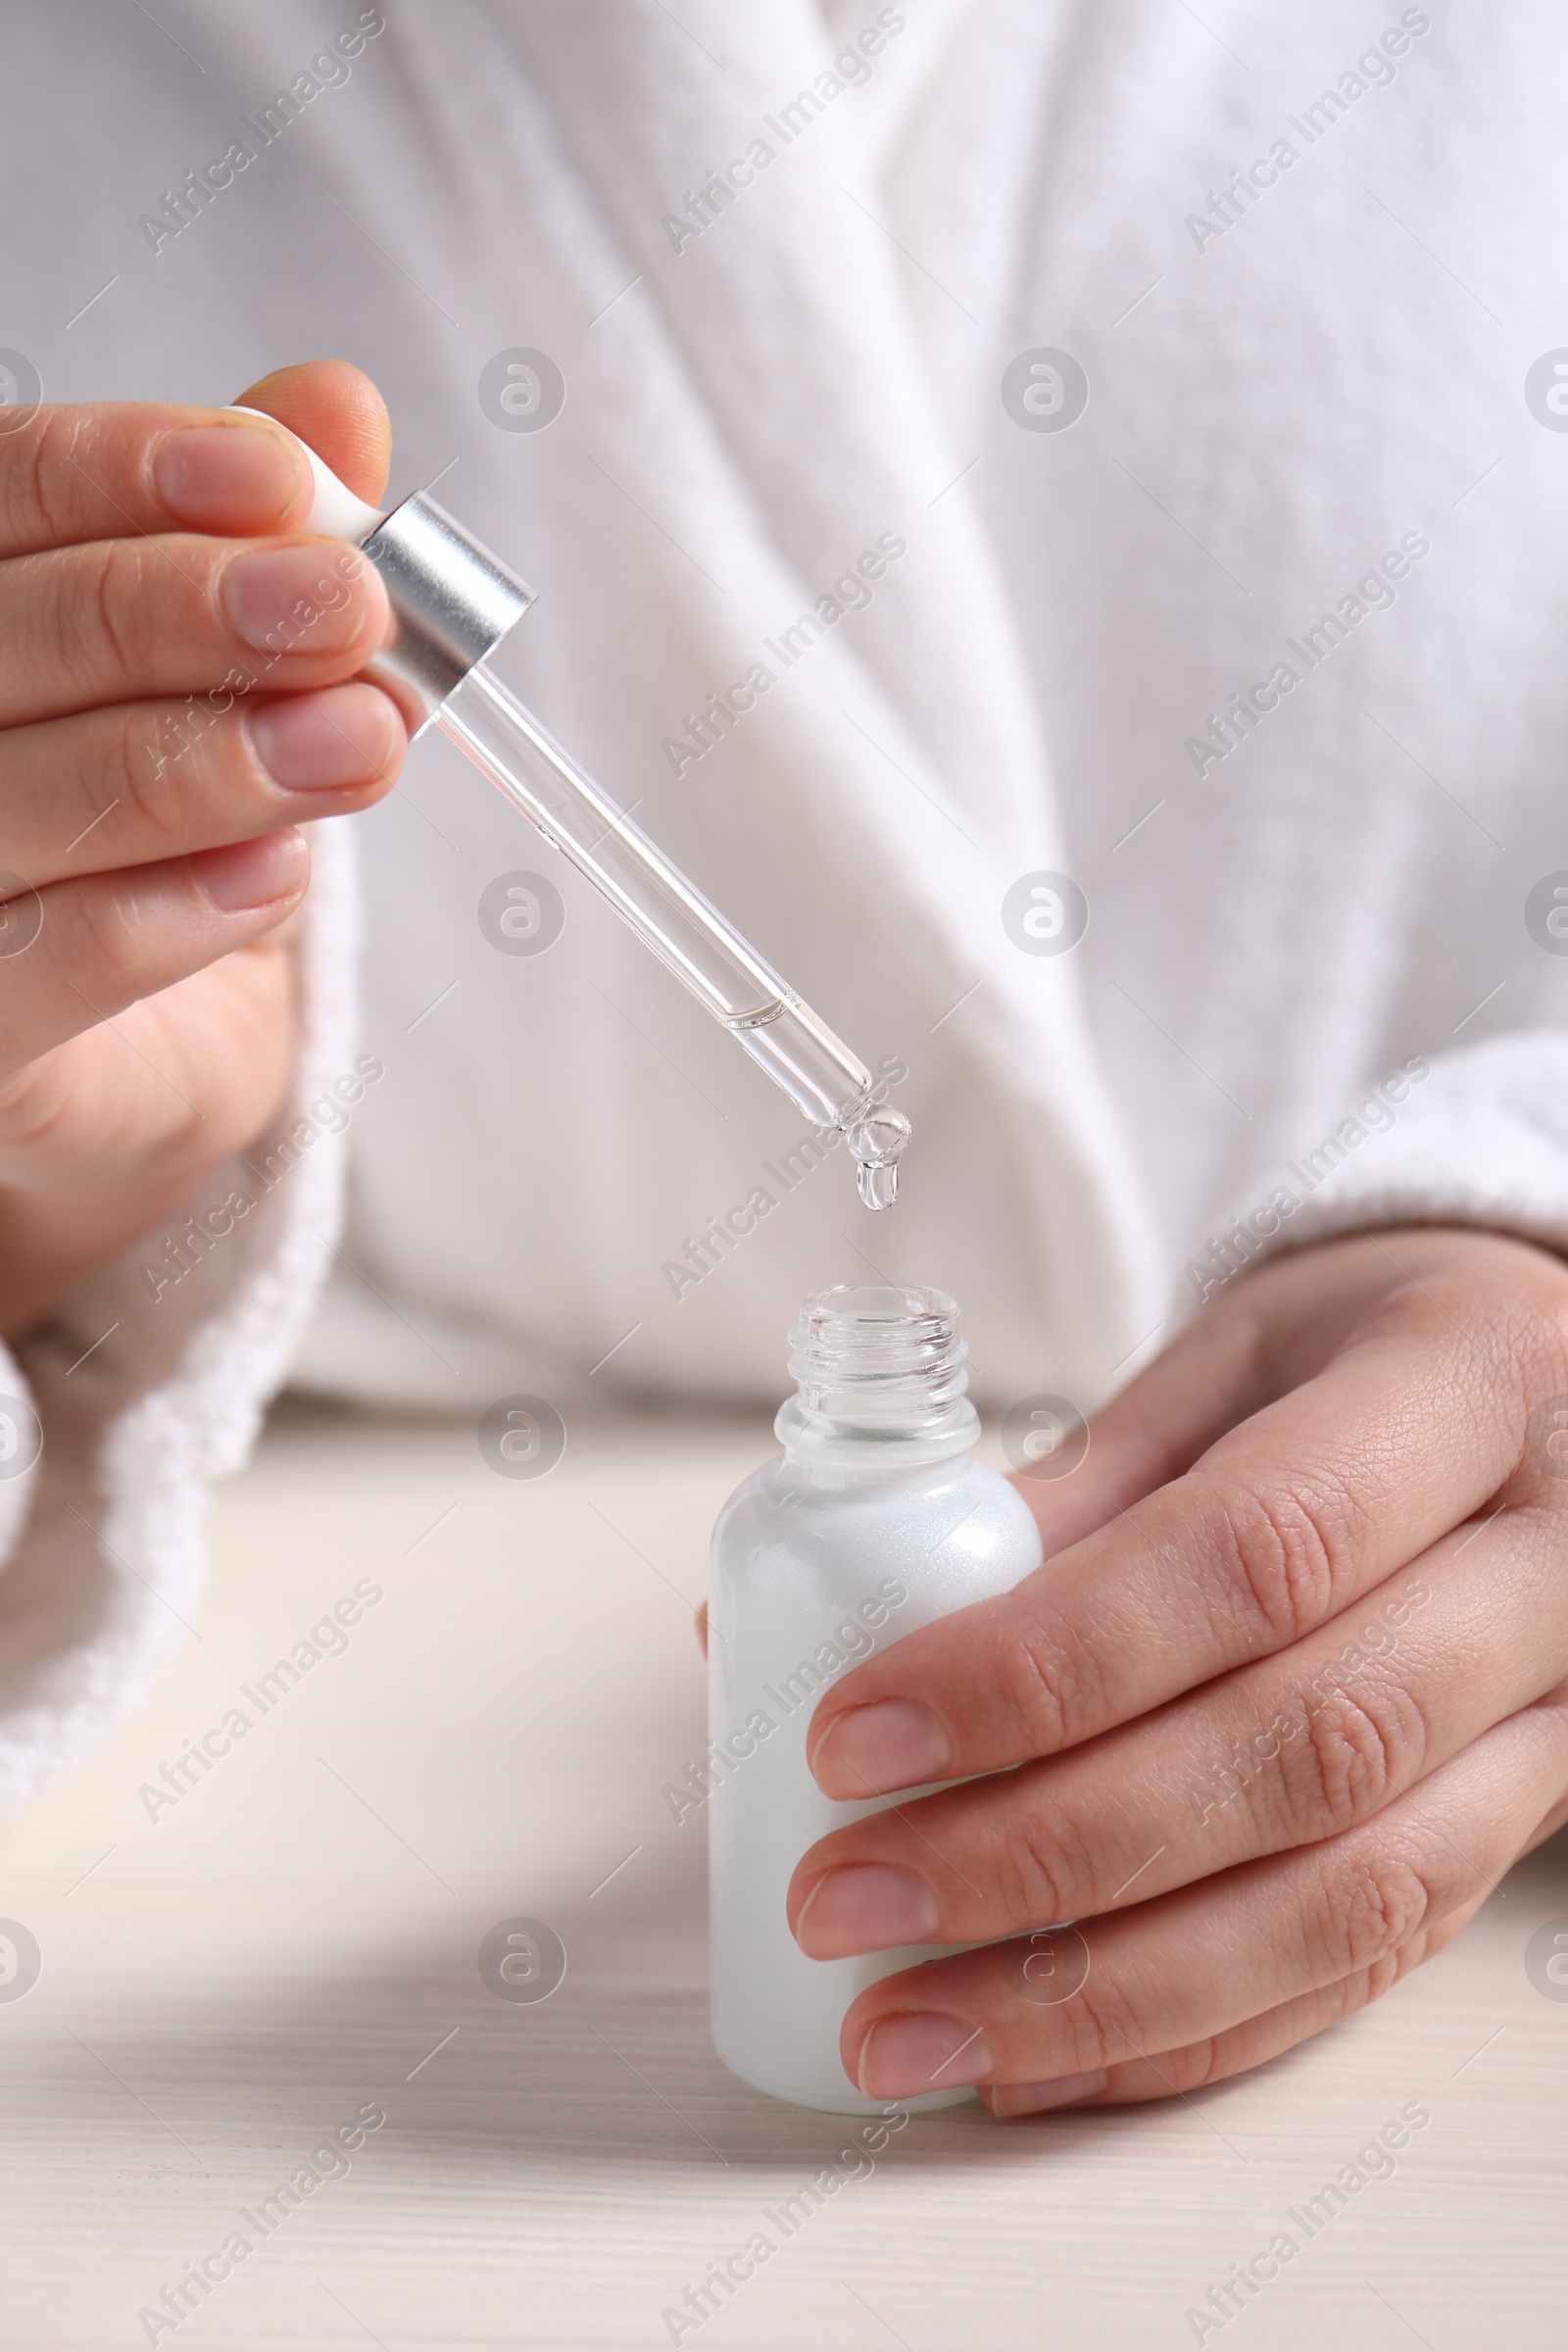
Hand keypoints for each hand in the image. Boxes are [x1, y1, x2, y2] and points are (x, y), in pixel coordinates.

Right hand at [0, 360, 403, 1332]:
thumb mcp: (228, 678)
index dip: (137, 471)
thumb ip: (262, 543)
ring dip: (202, 760)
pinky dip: (164, 910)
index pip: (5, 491)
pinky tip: (270, 867)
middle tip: (348, 612)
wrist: (131, 1070)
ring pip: (25, 792)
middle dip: (192, 612)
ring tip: (353, 741)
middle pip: (13, 632)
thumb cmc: (159, 842)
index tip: (288, 480)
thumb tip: (340, 407)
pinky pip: (45, 960)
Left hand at [789, 1228, 1567, 2113]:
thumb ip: (1085, 1488)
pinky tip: (1033, 2062)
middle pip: (1303, 1747)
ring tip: (908, 2029)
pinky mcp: (1527, 1834)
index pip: (1254, 1554)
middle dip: (1047, 1847)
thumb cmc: (1358, 1354)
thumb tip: (864, 1609)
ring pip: (1346, 1899)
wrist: (1544, 1400)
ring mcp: (1560, 1722)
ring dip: (1102, 1991)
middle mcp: (1551, 1567)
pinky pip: (1364, 1970)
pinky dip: (1186, 2032)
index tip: (858, 1734)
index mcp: (1467, 1382)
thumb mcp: (1230, 1360)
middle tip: (849, 1895)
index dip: (1044, 1666)